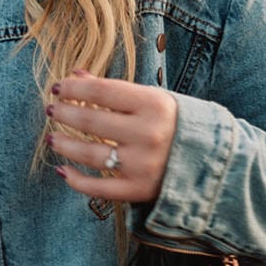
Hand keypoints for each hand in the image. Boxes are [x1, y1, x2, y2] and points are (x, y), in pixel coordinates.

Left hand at [47, 70, 177, 203]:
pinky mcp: (139, 190)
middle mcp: (148, 134)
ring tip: (52, 137)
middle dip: (64, 114)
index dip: (74, 89)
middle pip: (91, 122)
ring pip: (90, 154)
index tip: (58, 88)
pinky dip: (76, 180)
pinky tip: (62, 169)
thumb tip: (76, 75)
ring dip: (64, 144)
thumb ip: (115, 89)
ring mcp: (143, 165)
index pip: (101, 92)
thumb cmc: (177, 124)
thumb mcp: (153, 99)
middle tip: (51, 110)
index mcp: (154, 104)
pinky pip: (98, 188)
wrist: (214, 161)